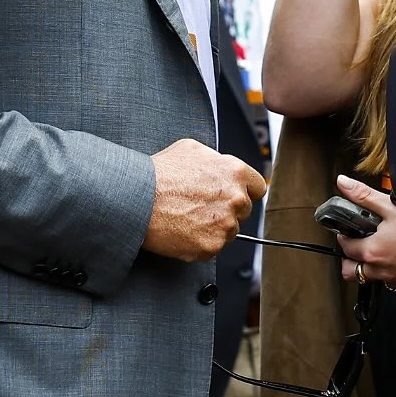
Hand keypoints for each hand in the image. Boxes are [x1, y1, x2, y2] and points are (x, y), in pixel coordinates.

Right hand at [144, 139, 265, 261]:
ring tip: (188, 218)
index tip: (232, 195)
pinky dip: (200, 243)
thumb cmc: (160, 173)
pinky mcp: (211, 246)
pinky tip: (183, 230)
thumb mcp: (191, 149)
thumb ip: (216, 159)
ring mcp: (225, 225)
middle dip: (227, 209)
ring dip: (214, 227)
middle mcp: (236, 199)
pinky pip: (212, 247)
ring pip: (229, 231)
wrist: (138, 199)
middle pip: (243, 211)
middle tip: (202, 207)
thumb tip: (221, 165)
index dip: (243, 190)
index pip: (257, 187)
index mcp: (235, 172)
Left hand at [332, 175, 395, 295]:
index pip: (345, 248)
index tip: (349, 230)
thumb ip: (364, 196)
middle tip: (360, 244)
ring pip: (375, 279)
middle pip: (352, 272)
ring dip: (375, 267)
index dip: (344, 236)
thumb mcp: (393, 206)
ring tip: (387, 249)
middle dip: (351, 260)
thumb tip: (343, 183)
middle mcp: (382, 273)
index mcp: (373, 251)